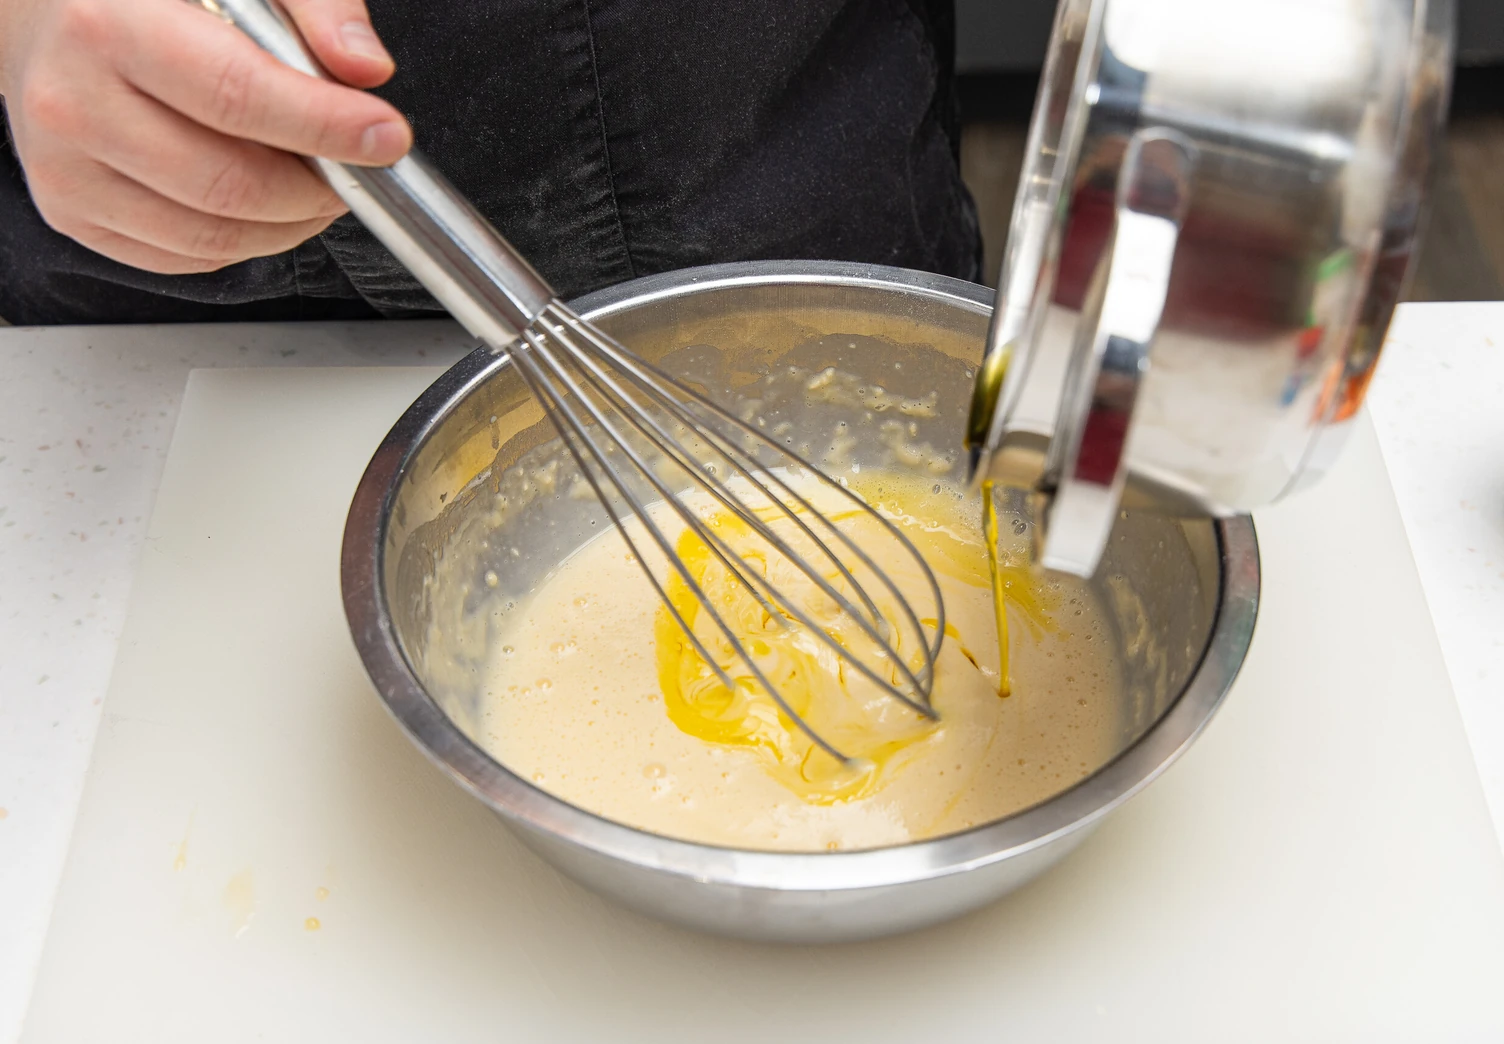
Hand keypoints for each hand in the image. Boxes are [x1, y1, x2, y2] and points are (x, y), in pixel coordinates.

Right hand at [0, 0, 411, 273]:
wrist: (42, 12)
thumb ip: (314, 6)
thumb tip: (365, 66)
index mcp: (108, 24)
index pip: (239, 98)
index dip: (327, 127)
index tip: (386, 136)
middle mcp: (72, 101)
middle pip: (232, 184)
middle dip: (317, 187)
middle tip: (353, 165)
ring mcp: (66, 168)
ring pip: (214, 235)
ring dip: (290, 223)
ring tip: (314, 182)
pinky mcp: (73, 213)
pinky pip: (185, 257)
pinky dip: (245, 240)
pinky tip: (260, 200)